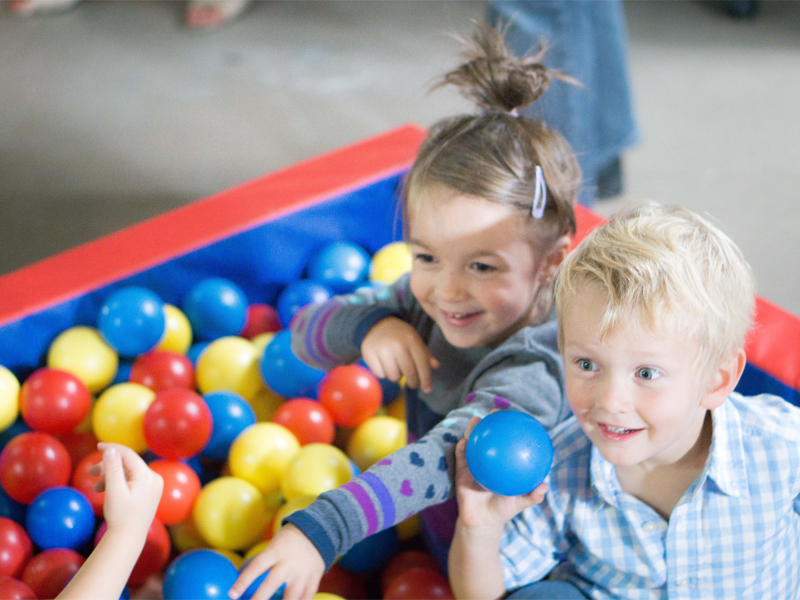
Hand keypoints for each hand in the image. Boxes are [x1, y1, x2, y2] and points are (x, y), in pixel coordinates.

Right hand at [89, 442, 162, 535]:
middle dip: (109, 466)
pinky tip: (106, 491)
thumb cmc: (120, 515)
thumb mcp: (114, 490)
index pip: (129, 455)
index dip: (113, 449)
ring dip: (112, 476)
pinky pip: (132, 481)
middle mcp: (154, 478)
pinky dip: (119, 483)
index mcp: (147, 476)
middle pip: (128, 464)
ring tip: (97, 487)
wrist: (129, 538)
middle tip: (92, 472)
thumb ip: (112, 468)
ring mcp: (154, 486)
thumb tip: (111, 449)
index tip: (98, 446)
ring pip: (129, 473)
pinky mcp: (150, 493)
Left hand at [228, 524, 324, 599]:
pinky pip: (307, 596)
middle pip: (272, 583)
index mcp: (276, 551)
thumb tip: (243, 581)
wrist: (317, 530)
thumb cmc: (287, 540)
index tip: (232, 595)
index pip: (256, 567)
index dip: (243, 581)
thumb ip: (264, 563)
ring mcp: (304, 571)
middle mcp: (289, 562)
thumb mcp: (274, 546)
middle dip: (260, 599)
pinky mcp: (315, 576)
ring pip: (293, 595)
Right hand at [361, 317, 439, 392]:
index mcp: (411, 339)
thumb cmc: (400, 335)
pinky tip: (384, 365)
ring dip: (396, 376)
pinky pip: (380, 374)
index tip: (427, 389)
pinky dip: (384, 373)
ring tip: (396, 369)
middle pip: (409, 373)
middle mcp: (397, 344)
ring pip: (393, 376)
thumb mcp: (414, 339)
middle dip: (413, 382)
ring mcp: (382, 349)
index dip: (426, 379)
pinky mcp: (369, 354)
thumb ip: (425, 353)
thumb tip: (436, 366)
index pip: (422, 364)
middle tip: (413, 384)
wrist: (377, 324)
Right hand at [455, 416, 547, 531]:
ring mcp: (472, 463)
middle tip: (495, 412)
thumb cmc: (503, 509)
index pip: (505, 442)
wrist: (483, 522)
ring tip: (476, 421)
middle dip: (490, 422)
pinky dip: (461, 449)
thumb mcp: (519, 503)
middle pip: (488, 436)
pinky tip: (463, 443)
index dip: (509, 428)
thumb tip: (545, 486)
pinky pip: (460, 457)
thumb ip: (531, 495)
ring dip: (472, 430)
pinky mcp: (460, 471)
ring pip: (472, 442)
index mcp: (500, 463)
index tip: (515, 416)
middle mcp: (487, 459)